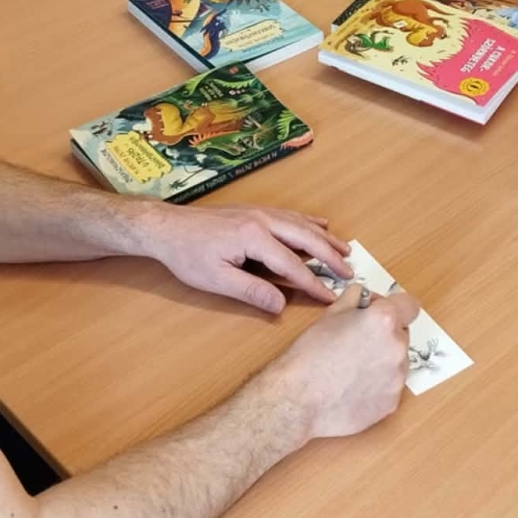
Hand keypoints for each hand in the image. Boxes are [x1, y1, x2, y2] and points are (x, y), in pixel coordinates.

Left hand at [149, 203, 352, 313]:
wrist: (167, 227)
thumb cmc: (188, 255)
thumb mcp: (217, 280)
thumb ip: (252, 292)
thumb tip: (282, 306)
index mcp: (254, 237)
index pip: (293, 265)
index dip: (313, 283)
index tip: (332, 297)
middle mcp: (263, 220)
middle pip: (306, 238)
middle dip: (330, 256)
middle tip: (350, 272)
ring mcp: (260, 212)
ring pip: (302, 223)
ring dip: (325, 237)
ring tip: (346, 250)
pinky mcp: (254, 211)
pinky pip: (291, 214)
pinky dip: (310, 221)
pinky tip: (321, 224)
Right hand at [273, 283, 420, 437]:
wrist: (299, 400)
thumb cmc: (310, 355)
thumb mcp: (330, 314)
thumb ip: (355, 299)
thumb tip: (364, 298)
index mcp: (384, 320)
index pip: (410, 305)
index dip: (394, 306)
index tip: (378, 312)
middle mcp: (397, 347)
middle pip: (402, 334)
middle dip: (384, 334)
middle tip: (357, 341)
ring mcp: (397, 378)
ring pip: (397, 361)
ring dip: (381, 360)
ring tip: (352, 368)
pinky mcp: (392, 402)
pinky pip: (390, 386)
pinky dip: (377, 385)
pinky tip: (353, 387)